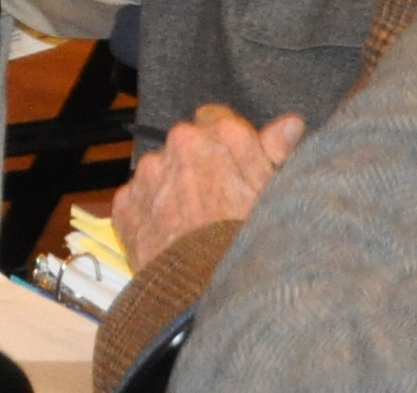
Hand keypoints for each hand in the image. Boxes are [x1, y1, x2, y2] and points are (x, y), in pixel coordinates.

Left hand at [110, 103, 300, 261]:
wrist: (206, 296)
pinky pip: (138, 200)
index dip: (228, 147)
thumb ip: (277, 153)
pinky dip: (150, 214)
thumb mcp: (277, 197)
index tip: (235, 170)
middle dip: (199, 166)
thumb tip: (289, 124)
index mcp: (222, 136)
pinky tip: (172, 238)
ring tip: (195, 227)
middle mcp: (180, 145)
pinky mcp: (126, 205)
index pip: (218, 120)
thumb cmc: (251, 247)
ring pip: (161, 172)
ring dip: (173, 189)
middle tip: (219, 203)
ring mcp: (149, 175)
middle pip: (187, 145)